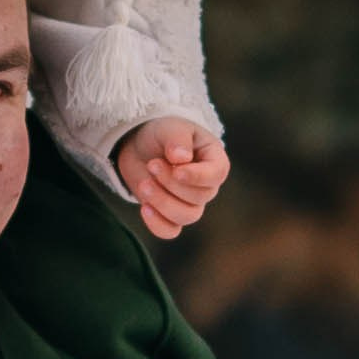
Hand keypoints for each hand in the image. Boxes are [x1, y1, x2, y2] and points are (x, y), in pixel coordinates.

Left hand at [115, 118, 229, 240]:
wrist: (141, 147)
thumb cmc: (163, 134)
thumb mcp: (170, 128)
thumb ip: (177, 139)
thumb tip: (181, 158)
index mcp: (214, 160)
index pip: (216, 175)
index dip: (198, 176)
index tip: (177, 170)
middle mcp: (206, 185)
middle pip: (198, 197)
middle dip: (171, 183)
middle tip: (152, 164)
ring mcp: (189, 203)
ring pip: (186, 216)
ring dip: (162, 202)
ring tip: (144, 184)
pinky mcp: (170, 215)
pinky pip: (170, 231)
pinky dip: (157, 224)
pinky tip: (144, 208)